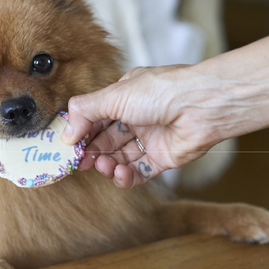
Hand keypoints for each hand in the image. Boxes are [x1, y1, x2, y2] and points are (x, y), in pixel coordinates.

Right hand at [62, 66, 215, 188]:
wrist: (202, 106)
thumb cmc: (160, 92)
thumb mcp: (113, 96)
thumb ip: (85, 112)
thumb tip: (65, 133)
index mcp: (124, 98)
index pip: (95, 118)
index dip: (82, 132)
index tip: (68, 146)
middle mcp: (136, 117)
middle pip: (106, 140)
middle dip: (92, 152)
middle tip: (80, 163)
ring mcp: (149, 138)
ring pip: (120, 157)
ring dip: (108, 164)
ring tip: (103, 166)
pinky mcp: (163, 158)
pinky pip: (139, 171)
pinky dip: (126, 176)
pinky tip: (119, 175)